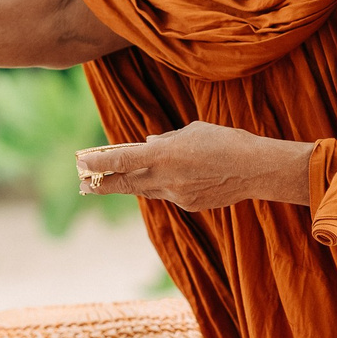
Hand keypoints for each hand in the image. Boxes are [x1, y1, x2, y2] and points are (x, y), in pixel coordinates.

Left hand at [77, 121, 314, 211]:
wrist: (256, 169)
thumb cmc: (226, 141)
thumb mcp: (192, 131)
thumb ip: (166, 140)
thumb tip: (148, 146)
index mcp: (164, 155)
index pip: (121, 160)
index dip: (98, 162)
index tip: (80, 161)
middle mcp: (166, 178)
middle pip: (126, 183)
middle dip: (102, 183)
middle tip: (83, 184)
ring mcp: (177, 196)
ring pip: (148, 189)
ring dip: (137, 182)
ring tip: (125, 176)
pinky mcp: (189, 205)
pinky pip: (171, 194)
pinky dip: (169, 184)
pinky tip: (183, 175)